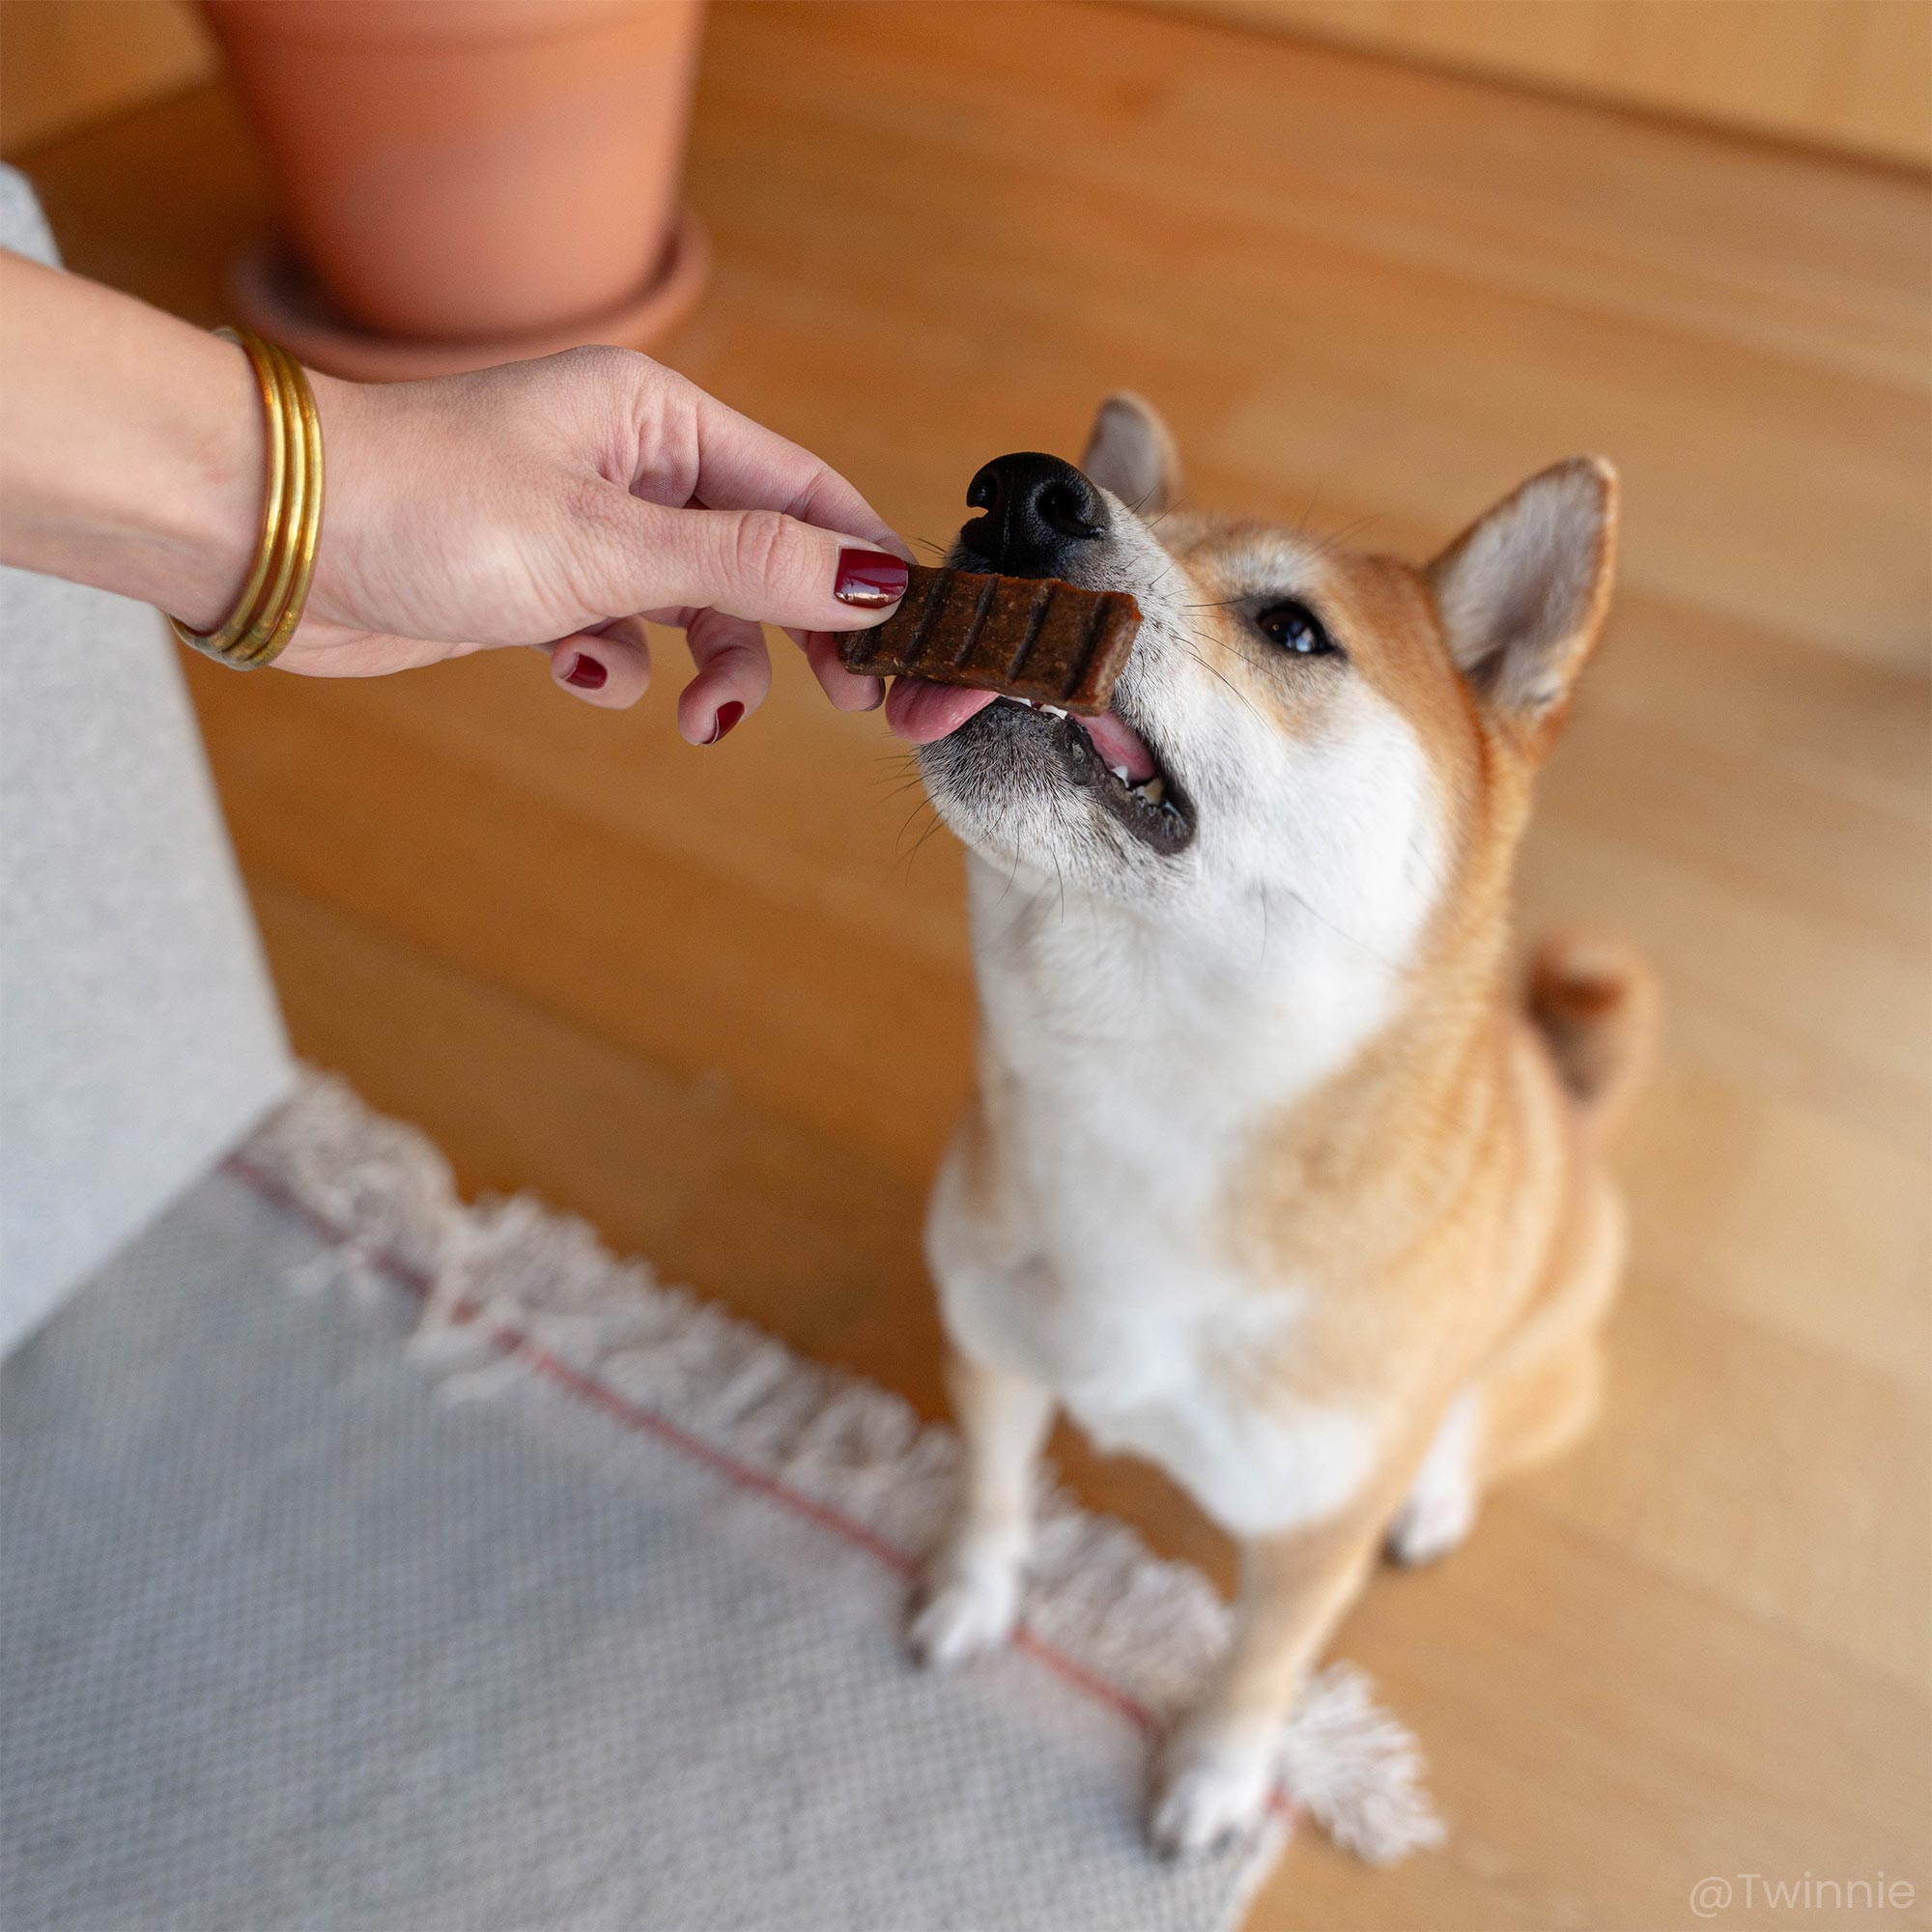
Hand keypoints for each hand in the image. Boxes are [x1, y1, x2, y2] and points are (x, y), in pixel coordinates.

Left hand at [297, 347, 908, 737]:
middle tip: (842, 705)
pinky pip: (621, 630)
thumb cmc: (422, 506)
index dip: (864, 570)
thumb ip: (748, 564)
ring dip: (709, 668)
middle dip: (797, 632)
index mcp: (659, 418)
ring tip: (695, 720)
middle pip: (762, 554)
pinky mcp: (540, 581)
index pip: (805, 492)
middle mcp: (631, 462)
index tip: (904, 651)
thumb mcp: (608, 542)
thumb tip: (873, 578)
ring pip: (696, 604)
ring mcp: (585, 523)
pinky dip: (617, 665)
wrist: (268, 540)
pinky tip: (579, 674)